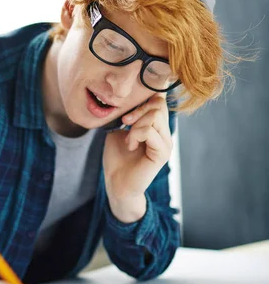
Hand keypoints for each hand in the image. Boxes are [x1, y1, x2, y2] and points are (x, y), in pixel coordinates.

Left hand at [103, 95, 172, 221]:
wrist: (116, 183)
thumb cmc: (117, 158)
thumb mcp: (121, 131)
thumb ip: (131, 116)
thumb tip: (135, 100)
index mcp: (158, 128)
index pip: (159, 101)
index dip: (141, 102)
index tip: (126, 117)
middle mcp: (166, 135)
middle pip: (158, 106)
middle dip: (137, 112)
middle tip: (126, 125)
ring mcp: (166, 144)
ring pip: (155, 117)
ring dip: (135, 126)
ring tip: (128, 141)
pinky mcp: (162, 154)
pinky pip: (150, 132)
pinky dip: (135, 135)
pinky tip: (130, 146)